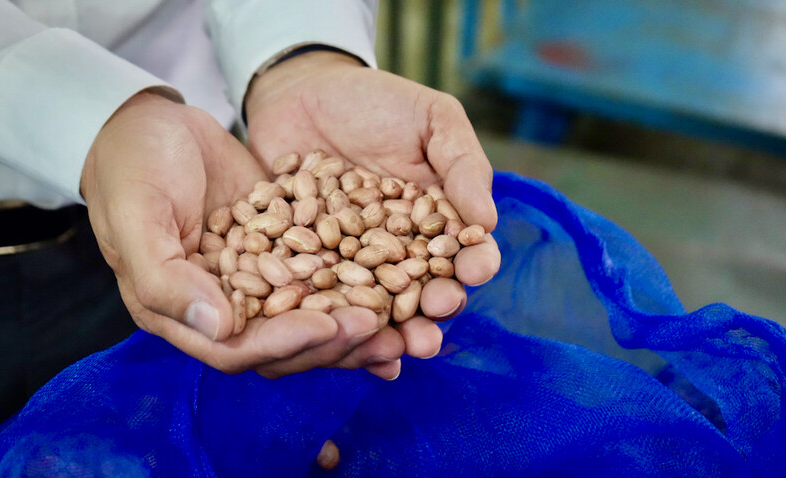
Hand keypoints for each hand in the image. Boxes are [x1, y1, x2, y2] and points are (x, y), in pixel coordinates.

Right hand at [80, 92, 400, 378]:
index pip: (238, 349)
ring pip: (310, 316)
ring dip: (353, 323)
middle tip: (385, 331)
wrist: (151, 122)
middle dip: (333, 342)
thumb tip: (220, 328)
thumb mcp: (138, 217)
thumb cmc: (132, 168)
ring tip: (401, 324)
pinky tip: (398, 286)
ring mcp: (256, 280)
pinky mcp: (284, 250)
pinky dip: (356, 284)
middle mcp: (222, 307)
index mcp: (181, 312)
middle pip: (284, 343)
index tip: (330, 326)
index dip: (285, 343)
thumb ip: (167, 279)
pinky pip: (323, 275)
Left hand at [245, 51, 500, 372]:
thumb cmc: (376, 101)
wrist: (299, 90)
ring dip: (386, 331)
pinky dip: (328, 319)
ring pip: (373, 304)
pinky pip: (319, 296)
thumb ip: (461, 165)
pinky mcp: (306, 264)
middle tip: (433, 326)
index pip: (462, 249)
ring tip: (395, 350)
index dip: (473, 264)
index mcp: (437, 220)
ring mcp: (351, 261)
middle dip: (430, 311)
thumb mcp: (431, 120)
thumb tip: (486, 221)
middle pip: (421, 289)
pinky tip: (335, 339)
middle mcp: (398, 249)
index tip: (476, 271)